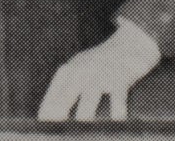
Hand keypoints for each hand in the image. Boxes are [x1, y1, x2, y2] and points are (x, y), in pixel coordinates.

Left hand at [38, 18, 160, 120]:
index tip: (43, 127)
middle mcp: (80, 72)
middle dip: (59, 117)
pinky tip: (116, 123)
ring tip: (81, 132)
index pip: (52, 95)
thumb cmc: (101, 62)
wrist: (131, 42)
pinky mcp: (119, 79)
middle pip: (65, 99)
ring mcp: (99, 75)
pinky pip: (117, 100)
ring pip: (88, 101)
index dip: (46, 113)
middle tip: (56, 133)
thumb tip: (51, 112)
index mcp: (68, 70)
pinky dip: (116, 113)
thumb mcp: (79, 68)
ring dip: (84, 118)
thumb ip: (67, 87)